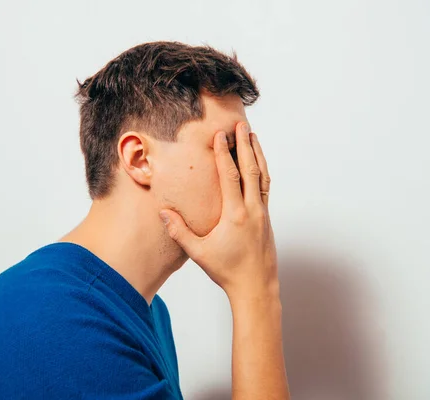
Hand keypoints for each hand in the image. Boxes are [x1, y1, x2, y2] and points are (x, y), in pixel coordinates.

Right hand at [159, 121, 277, 295]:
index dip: (224, 154)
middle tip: (241, 125)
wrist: (256, 287)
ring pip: (263, 177)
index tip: (220, 135)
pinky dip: (263, 172)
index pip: (230, 176)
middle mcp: (252, 210)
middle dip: (245, 145)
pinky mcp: (266, 219)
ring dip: (258, 155)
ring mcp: (262, 213)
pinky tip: (259, 165)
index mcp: (234, 215)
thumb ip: (180, 231)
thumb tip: (163, 212)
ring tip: (253, 137)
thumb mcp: (199, 253)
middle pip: (251, 170)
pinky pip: (266, 188)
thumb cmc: (227, 271)